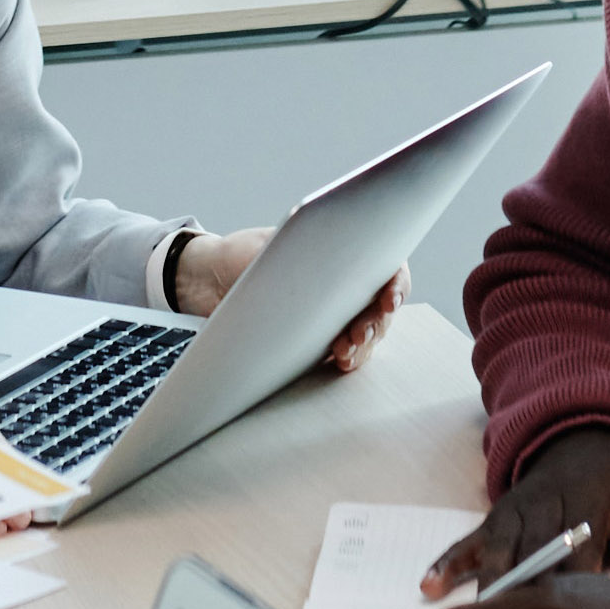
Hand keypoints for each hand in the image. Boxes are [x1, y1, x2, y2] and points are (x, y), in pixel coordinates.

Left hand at [168, 231, 404, 374]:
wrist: (213, 279)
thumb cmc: (248, 254)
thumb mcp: (274, 246)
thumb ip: (302, 257)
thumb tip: (322, 274)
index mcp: (349, 254)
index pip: (389, 269)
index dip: (396, 285)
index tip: (388, 300)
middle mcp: (350, 287)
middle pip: (381, 308)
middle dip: (375, 324)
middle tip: (358, 334)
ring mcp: (338, 316)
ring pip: (367, 334)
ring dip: (363, 346)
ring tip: (346, 353)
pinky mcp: (321, 341)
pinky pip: (346, 352)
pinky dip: (348, 358)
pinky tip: (343, 362)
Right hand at [420, 426, 609, 601]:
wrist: (587, 441)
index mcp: (589, 507)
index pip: (578, 554)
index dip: (570, 589)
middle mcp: (546, 508)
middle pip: (530, 558)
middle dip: (519, 597)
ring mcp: (515, 512)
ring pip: (496, 553)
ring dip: (482, 589)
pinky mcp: (494, 517)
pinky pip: (467, 541)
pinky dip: (448, 563)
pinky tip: (429, 588)